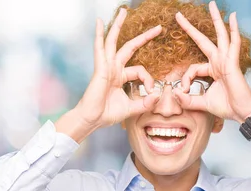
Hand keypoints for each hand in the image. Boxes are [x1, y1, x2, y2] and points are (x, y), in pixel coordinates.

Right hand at [76, 9, 162, 127]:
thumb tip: (158, 96)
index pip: (141, 70)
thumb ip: (145, 103)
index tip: (152, 91)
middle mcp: (114, 68)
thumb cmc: (107, 114)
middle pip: (130, 47)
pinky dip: (99, 35)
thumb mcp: (132, 108)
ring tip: (124, 11)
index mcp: (121, 76)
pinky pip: (100, 48)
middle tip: (158, 28)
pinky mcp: (100, 68)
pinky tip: (99, 22)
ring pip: (113, 41)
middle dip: (144, 37)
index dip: (149, 80)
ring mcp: (106, 66)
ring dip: (119, 26)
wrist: (93, 119)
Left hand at [173, 1, 250, 123]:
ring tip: (211, 5)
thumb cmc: (227, 107)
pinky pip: (233, 43)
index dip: (185, 79)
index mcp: (213, 70)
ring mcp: (227, 60)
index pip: (192, 68)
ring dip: (216, 19)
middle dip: (191, 28)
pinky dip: (234, 30)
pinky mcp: (233, 63)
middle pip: (204, 40)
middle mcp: (219, 62)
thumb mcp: (202, 103)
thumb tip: (175, 94)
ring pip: (220, 35)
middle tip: (179, 15)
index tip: (184, 90)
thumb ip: (188, 100)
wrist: (242, 112)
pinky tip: (233, 17)